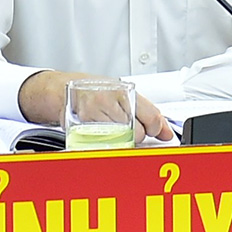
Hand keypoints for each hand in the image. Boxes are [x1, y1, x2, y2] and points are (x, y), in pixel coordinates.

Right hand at [18, 70, 173, 142]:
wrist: (64, 89)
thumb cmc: (96, 90)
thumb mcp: (123, 94)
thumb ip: (147, 112)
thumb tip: (166, 132)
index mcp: (126, 91)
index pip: (152, 115)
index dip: (157, 128)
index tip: (157, 133)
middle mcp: (112, 100)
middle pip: (138, 131)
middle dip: (138, 136)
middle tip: (131, 130)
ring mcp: (98, 112)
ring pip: (123, 139)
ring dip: (122, 140)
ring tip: (115, 130)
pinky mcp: (85, 124)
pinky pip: (104, 143)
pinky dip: (107, 143)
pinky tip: (103, 134)